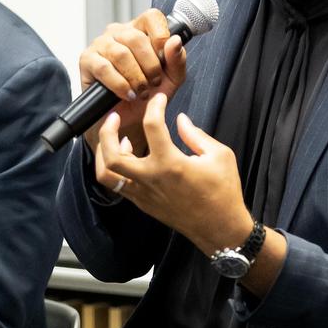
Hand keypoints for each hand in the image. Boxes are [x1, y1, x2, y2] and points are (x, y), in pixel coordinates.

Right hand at [77, 10, 190, 149]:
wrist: (129, 118)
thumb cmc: (150, 94)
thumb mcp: (172, 78)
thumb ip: (177, 59)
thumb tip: (175, 40)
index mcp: (140, 30)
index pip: (151, 17)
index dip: (161, 35)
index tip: (164, 57)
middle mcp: (118, 32)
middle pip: (136, 38)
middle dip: (150, 65)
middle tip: (153, 82)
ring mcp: (100, 44)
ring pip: (120, 53)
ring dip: (135, 77)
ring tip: (141, 91)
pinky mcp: (87, 60)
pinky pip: (104, 68)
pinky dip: (120, 84)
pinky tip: (127, 94)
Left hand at [95, 99, 253, 255]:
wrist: (220, 228)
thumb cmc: (223, 192)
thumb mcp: (220, 156)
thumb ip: (195, 135)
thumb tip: (180, 120)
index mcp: (171, 164)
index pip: (152, 126)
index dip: (154, 106)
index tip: (159, 99)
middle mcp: (151, 179)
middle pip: (111, 155)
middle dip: (107, 132)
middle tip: (114, 117)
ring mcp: (144, 194)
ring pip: (106, 174)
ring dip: (103, 153)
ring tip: (114, 139)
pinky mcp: (143, 204)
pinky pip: (118, 185)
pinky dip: (115, 169)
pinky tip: (129, 157)